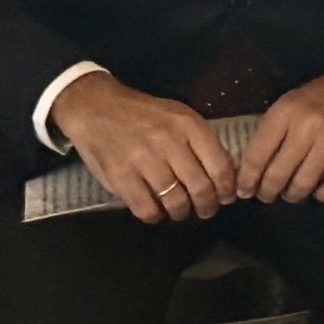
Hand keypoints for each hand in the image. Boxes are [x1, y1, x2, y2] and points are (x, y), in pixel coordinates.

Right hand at [49, 71, 235, 224]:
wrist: (95, 107)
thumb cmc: (143, 114)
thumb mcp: (178, 116)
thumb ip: (201, 143)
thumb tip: (224, 176)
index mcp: (188, 126)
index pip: (220, 166)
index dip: (227, 189)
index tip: (227, 197)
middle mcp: (168, 142)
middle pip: (200, 188)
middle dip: (208, 206)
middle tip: (206, 210)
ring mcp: (143, 161)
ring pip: (176, 202)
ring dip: (182, 212)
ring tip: (181, 211)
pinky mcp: (120, 177)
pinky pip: (147, 209)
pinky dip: (156, 216)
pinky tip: (156, 211)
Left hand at [236, 57, 323, 203]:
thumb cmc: (318, 99)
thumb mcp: (288, 105)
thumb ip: (272, 134)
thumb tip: (253, 171)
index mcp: (285, 112)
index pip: (258, 154)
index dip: (247, 178)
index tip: (244, 190)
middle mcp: (308, 125)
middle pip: (279, 172)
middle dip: (268, 191)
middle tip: (267, 196)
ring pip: (304, 182)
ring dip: (293, 195)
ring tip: (291, 195)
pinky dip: (323, 195)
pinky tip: (318, 193)